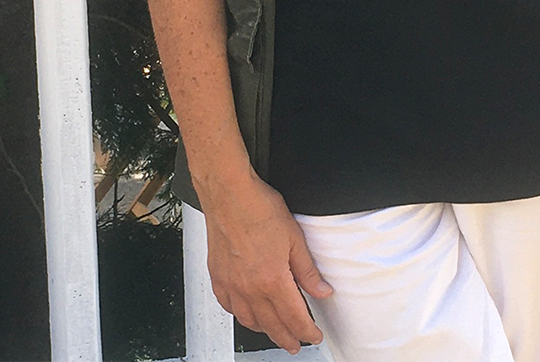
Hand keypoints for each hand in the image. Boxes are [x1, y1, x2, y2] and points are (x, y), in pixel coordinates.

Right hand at [201, 171, 332, 353]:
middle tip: (296, 345)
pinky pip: (229, 307)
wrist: (228, 194)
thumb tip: (321, 290)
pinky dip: (241, 315)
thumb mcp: (294, 236)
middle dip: (287, 339)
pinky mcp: (218, 278)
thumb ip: (307, 269)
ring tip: (275, 332)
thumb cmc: (258, 208)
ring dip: (265, 330)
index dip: (306, 331)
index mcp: (272, 280)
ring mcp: (231, 285)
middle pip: (272, 326)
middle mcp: (250, 288)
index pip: (294, 317)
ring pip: (249, 321)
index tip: (314, 336)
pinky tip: (247, 313)